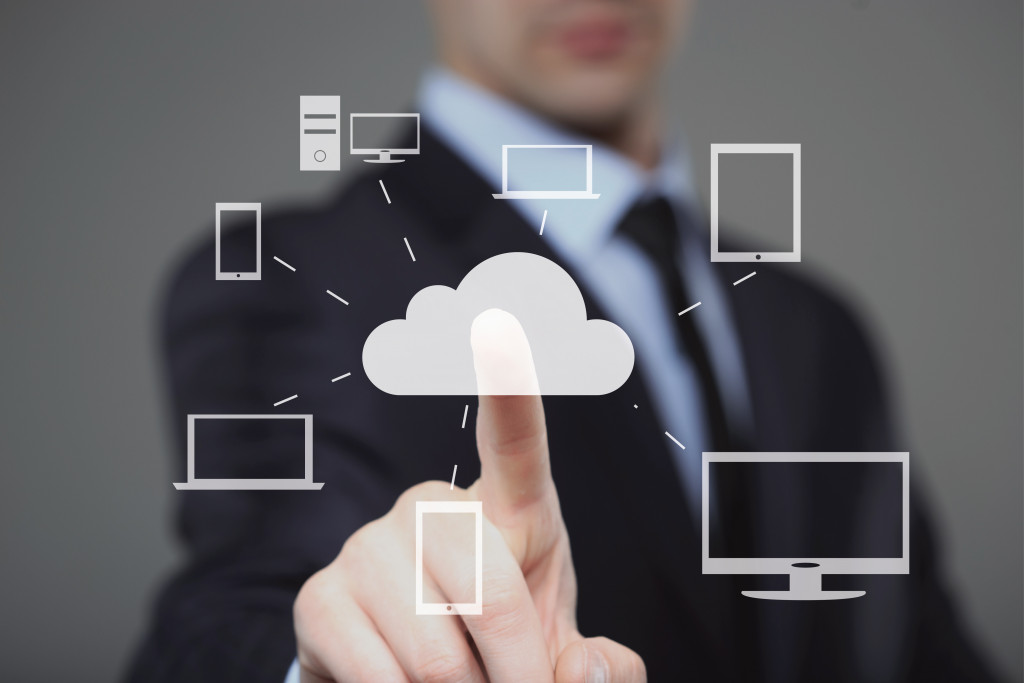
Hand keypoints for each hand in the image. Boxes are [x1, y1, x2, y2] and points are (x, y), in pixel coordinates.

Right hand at [294, 309, 645, 681]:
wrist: (408, 677)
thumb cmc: (499, 647)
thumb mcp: (559, 652)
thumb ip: (597, 668)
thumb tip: (585, 670)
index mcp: (510, 508)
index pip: (514, 443)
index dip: (507, 388)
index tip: (498, 322)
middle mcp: (433, 507)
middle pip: (492, 593)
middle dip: (518, 675)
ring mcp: (369, 546)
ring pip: (437, 653)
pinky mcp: (320, 596)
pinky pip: (377, 675)